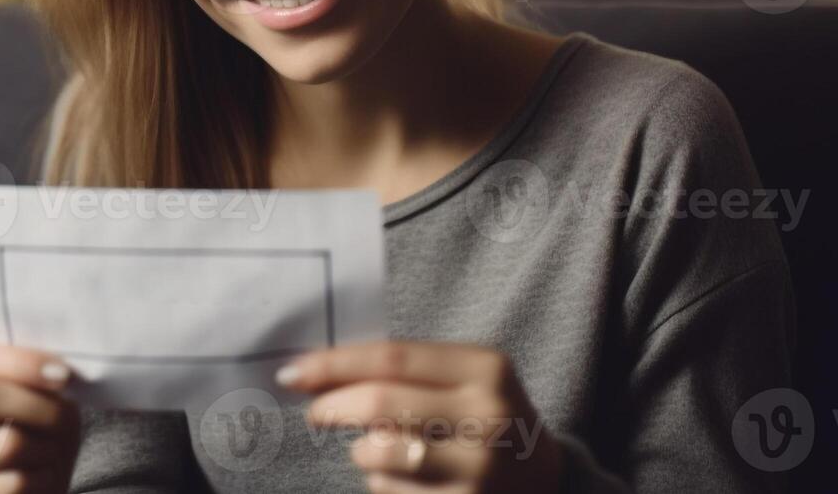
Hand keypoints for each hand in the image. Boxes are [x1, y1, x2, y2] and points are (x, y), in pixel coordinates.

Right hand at [0, 343, 81, 493]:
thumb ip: (39, 379)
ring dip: (44, 447)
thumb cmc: (44, 436)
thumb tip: (53, 371)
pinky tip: (40, 479)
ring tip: (49, 454)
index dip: (22, 363)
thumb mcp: (48, 399)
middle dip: (32, 404)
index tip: (63, 375)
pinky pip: (15, 482)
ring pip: (4, 443)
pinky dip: (43, 479)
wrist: (40, 487)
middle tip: (63, 418)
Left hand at [277, 341, 564, 493]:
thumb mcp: (466, 380)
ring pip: (380, 453)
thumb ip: (407, 371)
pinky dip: (381, 482)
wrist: (545, 479)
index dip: (334, 364)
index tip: (292, 372)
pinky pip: (391, 492)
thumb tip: (318, 369)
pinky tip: (398, 478)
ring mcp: (481, 469)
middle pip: (380, 402)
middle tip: (314, 412)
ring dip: (360, 452)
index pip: (392, 357)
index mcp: (486, 368)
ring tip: (370, 449)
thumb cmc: (484, 417)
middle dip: (331, 406)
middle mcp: (488, 415)